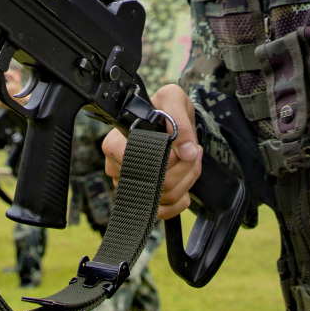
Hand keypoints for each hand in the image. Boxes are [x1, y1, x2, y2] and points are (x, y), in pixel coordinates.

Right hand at [102, 84, 201, 220]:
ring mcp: (128, 185)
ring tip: (191, 160)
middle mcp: (117, 167)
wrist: (169, 120)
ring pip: (163, 198)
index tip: (184, 147)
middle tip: (193, 151)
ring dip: (187, 180)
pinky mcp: (141, 198)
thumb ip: (179, 120)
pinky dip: (180, 200)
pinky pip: (162, 212)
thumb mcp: (172, 99)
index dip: (168, 158)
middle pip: (156, 183)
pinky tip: (185, 182)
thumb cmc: (163, 108)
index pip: (140, 162)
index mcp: (116, 143)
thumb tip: (187, 151)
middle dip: (185, 168)